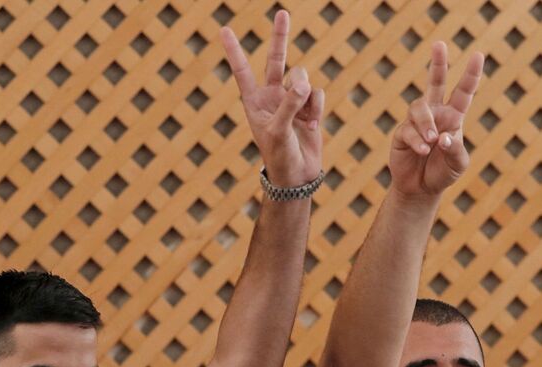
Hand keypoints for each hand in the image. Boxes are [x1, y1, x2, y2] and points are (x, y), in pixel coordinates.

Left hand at [220, 11, 322, 187]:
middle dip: (281, 37)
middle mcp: (272, 96)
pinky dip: (317, 106)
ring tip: (304, 117)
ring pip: (303, 78)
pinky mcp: (310, 107)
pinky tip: (312, 124)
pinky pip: (318, 93)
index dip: (234, 51)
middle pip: (276, 59)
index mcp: (254, 101)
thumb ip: (290, 104)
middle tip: (282, 13)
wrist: (298, 176)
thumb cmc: (280, 156)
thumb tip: (305, 82)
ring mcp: (292, 100)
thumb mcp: (279, 131)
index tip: (224, 30)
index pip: (242, 71)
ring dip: (305, 94)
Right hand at [389, 42, 483, 197]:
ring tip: (432, 142)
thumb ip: (456, 150)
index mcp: (454, 117)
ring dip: (427, 124)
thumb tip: (444, 136)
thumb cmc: (443, 173)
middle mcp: (435, 114)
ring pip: (419, 108)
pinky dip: (417, 140)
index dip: (471, 74)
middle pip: (435, 82)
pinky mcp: (402, 133)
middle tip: (439, 44)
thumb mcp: (458, 164)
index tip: (478, 55)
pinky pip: (408, 129)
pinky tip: (423, 151)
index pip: (464, 92)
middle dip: (438, 63)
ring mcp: (417, 122)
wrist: (421, 188)